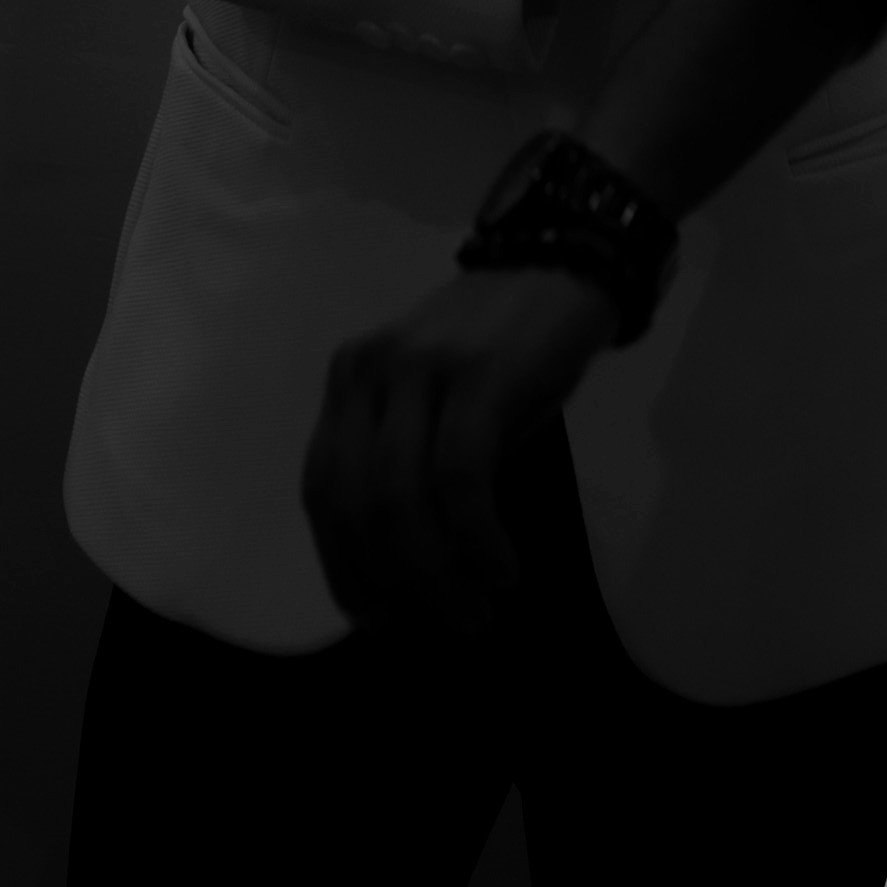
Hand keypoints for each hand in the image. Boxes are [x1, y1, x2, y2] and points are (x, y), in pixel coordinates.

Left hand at [302, 267, 615, 631]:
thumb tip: (405, 571)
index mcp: (350, 379)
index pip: (323, 490)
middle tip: (446, 624)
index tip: (380, 619)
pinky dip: (477, 537)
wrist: (563, 263)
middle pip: (357, 504)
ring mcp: (423, 368)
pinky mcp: (479, 374)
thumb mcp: (435, 401)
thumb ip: (408, 463)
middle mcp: (370, 370)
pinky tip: (502, 566)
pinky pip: (461, 477)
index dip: (344, 567)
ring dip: (438, 575)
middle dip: (395, 584)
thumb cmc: (504, 345)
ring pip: (403, 498)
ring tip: (477, 608)